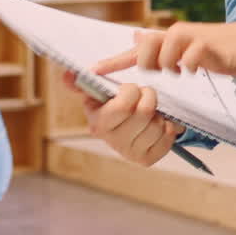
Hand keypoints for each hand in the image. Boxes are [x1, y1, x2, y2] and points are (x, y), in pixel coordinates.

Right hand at [62, 70, 180, 166]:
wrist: (125, 126)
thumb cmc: (112, 104)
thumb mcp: (97, 92)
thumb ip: (81, 82)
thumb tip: (66, 75)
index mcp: (99, 124)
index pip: (123, 106)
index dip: (131, 92)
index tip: (130, 89)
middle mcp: (113, 143)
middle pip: (144, 112)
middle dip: (149, 97)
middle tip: (144, 95)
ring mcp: (130, 154)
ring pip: (158, 124)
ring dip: (159, 113)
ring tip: (149, 112)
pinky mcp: (147, 160)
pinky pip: (169, 136)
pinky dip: (168, 126)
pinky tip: (157, 123)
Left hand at [93, 21, 235, 77]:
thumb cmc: (213, 51)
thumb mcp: (183, 51)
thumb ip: (159, 48)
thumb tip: (135, 35)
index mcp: (166, 40)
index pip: (134, 50)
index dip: (113, 61)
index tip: (92, 71)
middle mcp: (175, 35)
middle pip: (146, 44)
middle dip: (147, 62)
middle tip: (163, 72)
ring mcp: (191, 38)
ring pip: (165, 48)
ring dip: (169, 64)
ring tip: (180, 71)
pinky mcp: (208, 46)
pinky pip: (188, 57)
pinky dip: (188, 66)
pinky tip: (195, 70)